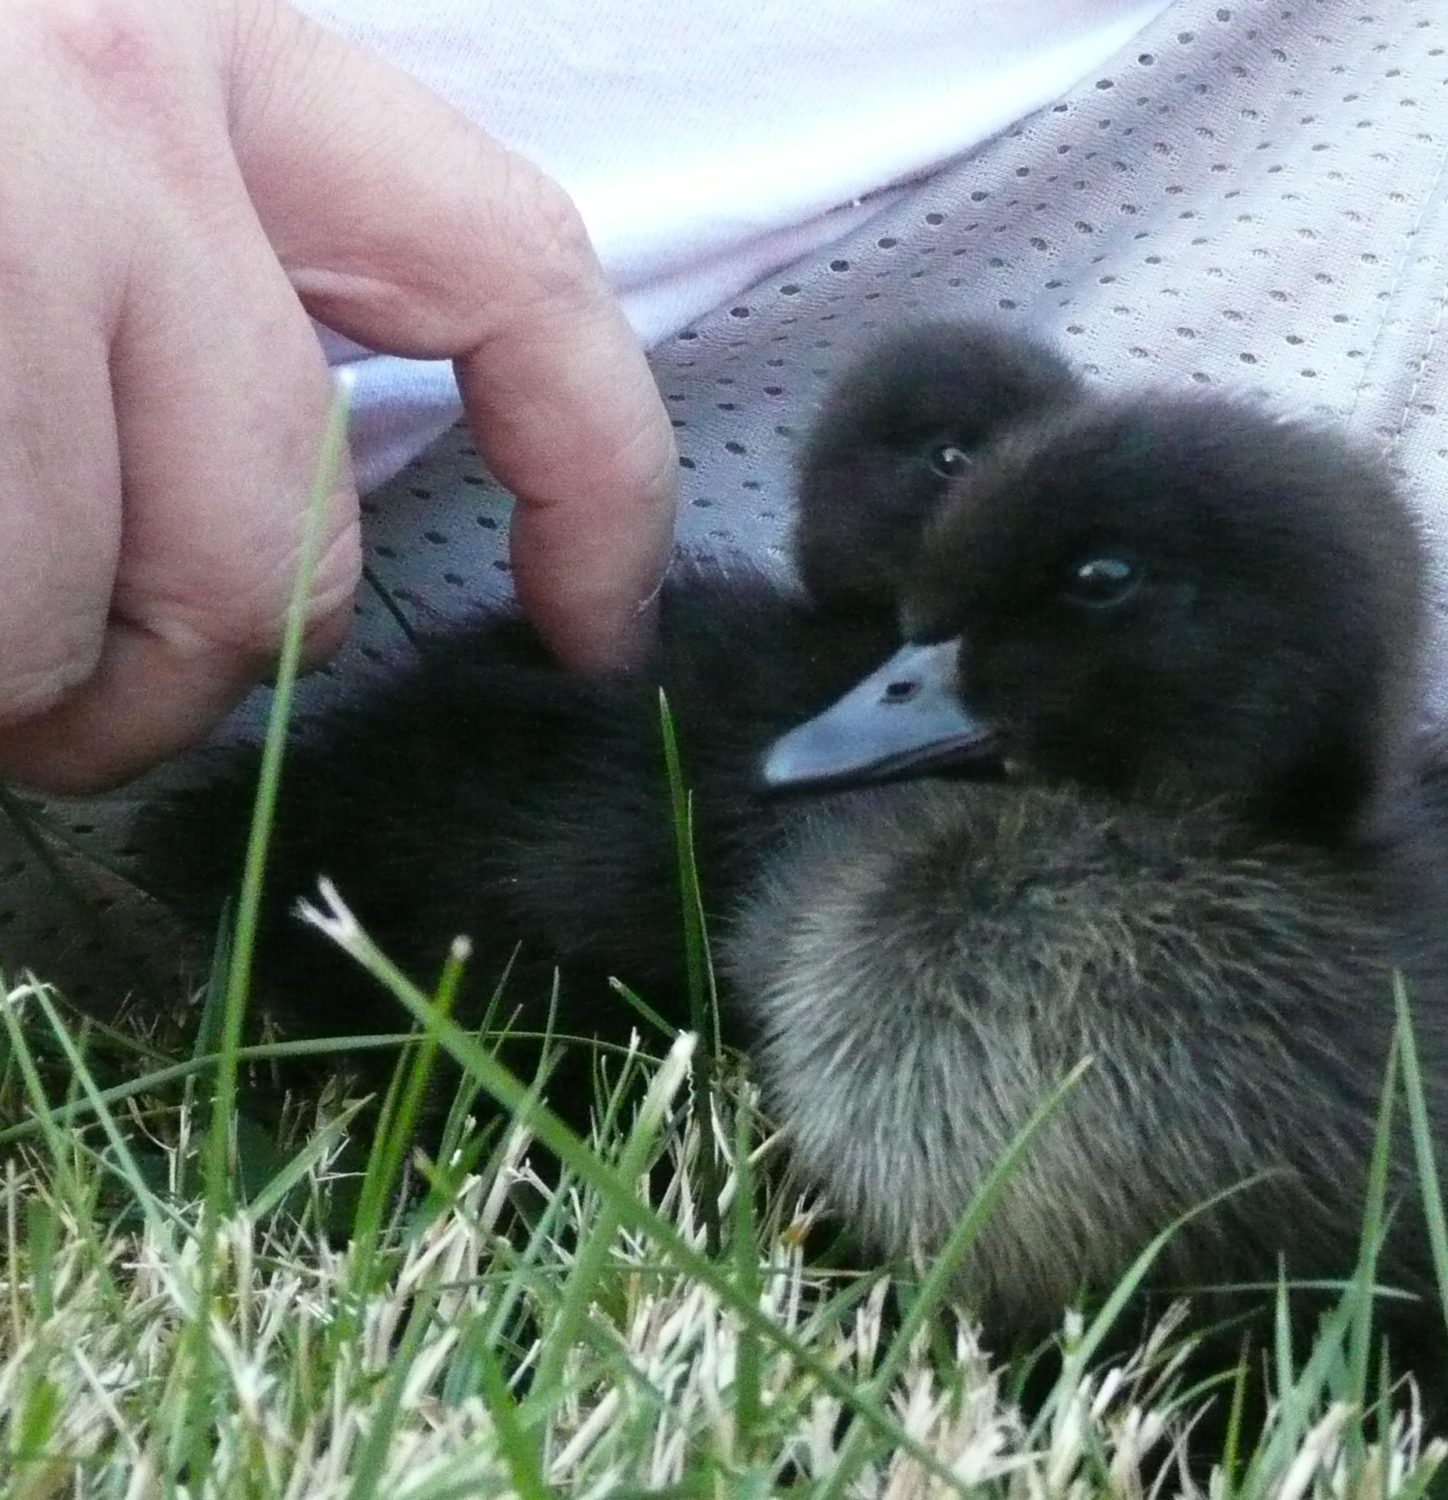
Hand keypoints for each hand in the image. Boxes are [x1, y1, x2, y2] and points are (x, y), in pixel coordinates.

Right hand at [0, 0, 676, 792]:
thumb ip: (184, 280)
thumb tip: (272, 546)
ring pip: (73, 600)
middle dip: (182, 680)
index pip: (511, 278)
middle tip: (75, 709)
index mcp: (203, 40)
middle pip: (276, 535)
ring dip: (9, 682)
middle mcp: (104, 105)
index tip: (591, 628)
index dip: (591, 482)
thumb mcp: (39, 100)